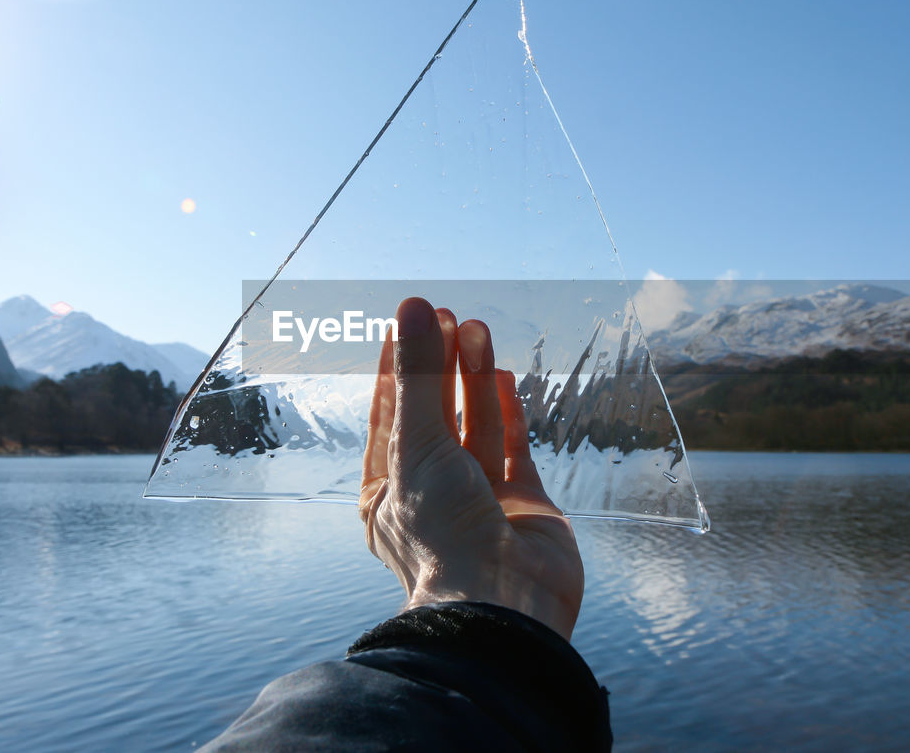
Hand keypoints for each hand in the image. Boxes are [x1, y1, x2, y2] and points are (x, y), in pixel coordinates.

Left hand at [359, 297, 583, 639]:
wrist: (502, 601)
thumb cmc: (442, 533)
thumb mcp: (417, 446)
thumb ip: (418, 376)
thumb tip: (414, 307)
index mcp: (387, 490)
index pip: (388, 414)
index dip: (397, 366)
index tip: (406, 321)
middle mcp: (431, 492)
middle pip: (434, 413)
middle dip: (440, 365)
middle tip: (450, 317)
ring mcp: (478, 497)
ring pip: (474, 424)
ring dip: (475, 378)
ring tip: (478, 329)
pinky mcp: (522, 502)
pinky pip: (512, 446)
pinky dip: (508, 411)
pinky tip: (504, 375)